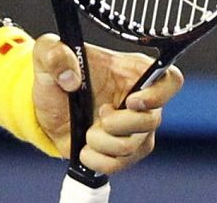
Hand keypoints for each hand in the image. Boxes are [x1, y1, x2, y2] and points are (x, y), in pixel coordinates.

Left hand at [30, 35, 183, 174]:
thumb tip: (70, 78)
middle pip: (152, 120)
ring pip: (134, 146)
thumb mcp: (47, 53)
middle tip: (100, 113)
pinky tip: (85, 147)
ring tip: (87, 130)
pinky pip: (120, 164)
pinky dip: (98, 159)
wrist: (46, 106)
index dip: (159, 94)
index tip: (132, 101)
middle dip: (119, 122)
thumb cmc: (56, 75)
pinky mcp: (124, 152)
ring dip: (103, 141)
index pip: (170, 80)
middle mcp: (142, 101)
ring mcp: (136, 129)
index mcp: (132, 71)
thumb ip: (55, 54)